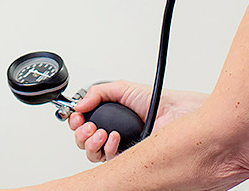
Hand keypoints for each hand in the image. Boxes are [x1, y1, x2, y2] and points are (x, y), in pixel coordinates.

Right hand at [68, 81, 207, 161]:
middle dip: (81, 134)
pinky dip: (108, 148)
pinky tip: (114, 137)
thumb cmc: (154, 100)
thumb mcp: (121, 88)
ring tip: (101, 133)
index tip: (77, 117)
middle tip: (88, 126)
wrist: (172, 112)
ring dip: (91, 143)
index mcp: (107, 116)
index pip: (82, 123)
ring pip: (93, 154)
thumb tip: (79, 104)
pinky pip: (109, 160)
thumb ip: (97, 93)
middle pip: (83, 141)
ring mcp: (118, 146)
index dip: (76, 122)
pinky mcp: (128, 157)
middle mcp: (110, 131)